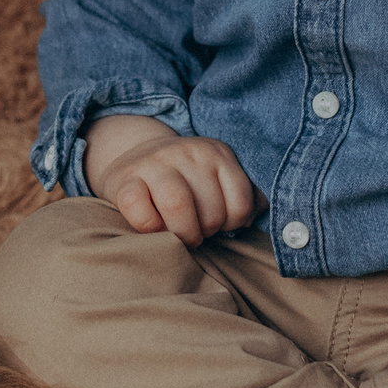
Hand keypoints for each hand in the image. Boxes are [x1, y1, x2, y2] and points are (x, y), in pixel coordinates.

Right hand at [83, 114, 254, 244]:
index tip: (217, 223)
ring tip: (178, 235)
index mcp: (216, 153)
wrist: (133, 157)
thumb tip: (263, 212)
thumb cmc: (184, 181)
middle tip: (194, 230)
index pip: (241, 206)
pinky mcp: (123, 181)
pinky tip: (152, 227)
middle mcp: (187, 152)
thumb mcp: (216, 177)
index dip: (231, 225)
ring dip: (182, 234)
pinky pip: (143, 215)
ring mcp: (153, 164)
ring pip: (179, 207)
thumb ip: (242, 195)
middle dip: (205, 232)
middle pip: (212, 212)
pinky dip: (150, 230)